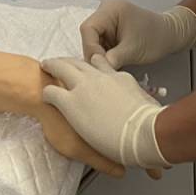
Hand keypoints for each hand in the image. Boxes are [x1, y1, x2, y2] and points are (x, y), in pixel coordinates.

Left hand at [42, 55, 168, 170]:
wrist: (143, 133)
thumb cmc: (150, 125)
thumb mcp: (147, 104)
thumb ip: (139, 102)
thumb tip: (144, 108)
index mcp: (118, 77)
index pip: (101, 64)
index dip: (93, 64)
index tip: (89, 64)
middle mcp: (99, 78)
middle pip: (79, 62)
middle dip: (68, 60)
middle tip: (60, 62)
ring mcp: (84, 88)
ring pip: (62, 68)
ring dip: (53, 66)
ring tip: (46, 66)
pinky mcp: (70, 103)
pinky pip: (52, 92)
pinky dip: (47, 92)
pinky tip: (45, 95)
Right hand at [80, 0, 195, 68]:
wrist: (170, 35)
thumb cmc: (155, 37)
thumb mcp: (134, 50)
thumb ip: (114, 58)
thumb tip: (97, 70)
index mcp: (110, 9)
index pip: (88, 29)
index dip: (91, 48)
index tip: (99, 64)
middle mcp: (106, 12)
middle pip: (89, 35)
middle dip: (95, 53)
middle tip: (102, 69)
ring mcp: (108, 22)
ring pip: (93, 42)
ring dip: (99, 56)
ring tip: (108, 68)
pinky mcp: (111, 32)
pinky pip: (100, 45)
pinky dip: (104, 55)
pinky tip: (112, 63)